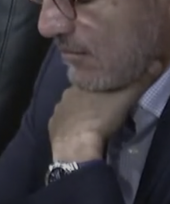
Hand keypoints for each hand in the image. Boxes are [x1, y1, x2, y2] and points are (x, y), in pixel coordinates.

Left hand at [49, 60, 163, 160]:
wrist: (77, 143)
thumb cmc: (100, 117)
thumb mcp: (124, 98)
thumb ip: (138, 83)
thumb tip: (155, 63)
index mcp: (79, 86)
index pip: (89, 80)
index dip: (99, 83)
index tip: (108, 88)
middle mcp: (64, 95)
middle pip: (79, 94)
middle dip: (89, 98)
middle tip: (102, 105)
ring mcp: (57, 111)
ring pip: (70, 107)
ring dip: (79, 111)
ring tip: (92, 118)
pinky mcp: (53, 126)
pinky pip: (62, 122)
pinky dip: (71, 124)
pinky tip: (79, 130)